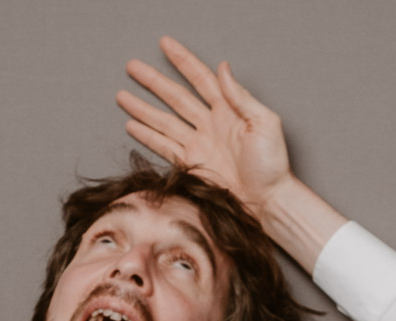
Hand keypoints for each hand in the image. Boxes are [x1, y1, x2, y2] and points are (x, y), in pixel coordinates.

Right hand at [118, 36, 293, 217]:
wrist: (267, 201)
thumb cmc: (272, 164)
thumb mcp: (264, 123)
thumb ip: (241, 96)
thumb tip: (223, 68)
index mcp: (228, 110)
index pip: (201, 78)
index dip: (183, 61)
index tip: (165, 44)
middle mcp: (210, 124)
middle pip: (175, 97)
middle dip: (153, 81)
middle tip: (132, 66)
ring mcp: (198, 144)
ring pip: (164, 120)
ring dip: (143, 108)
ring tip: (122, 96)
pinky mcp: (191, 165)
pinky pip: (164, 146)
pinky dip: (147, 136)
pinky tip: (132, 126)